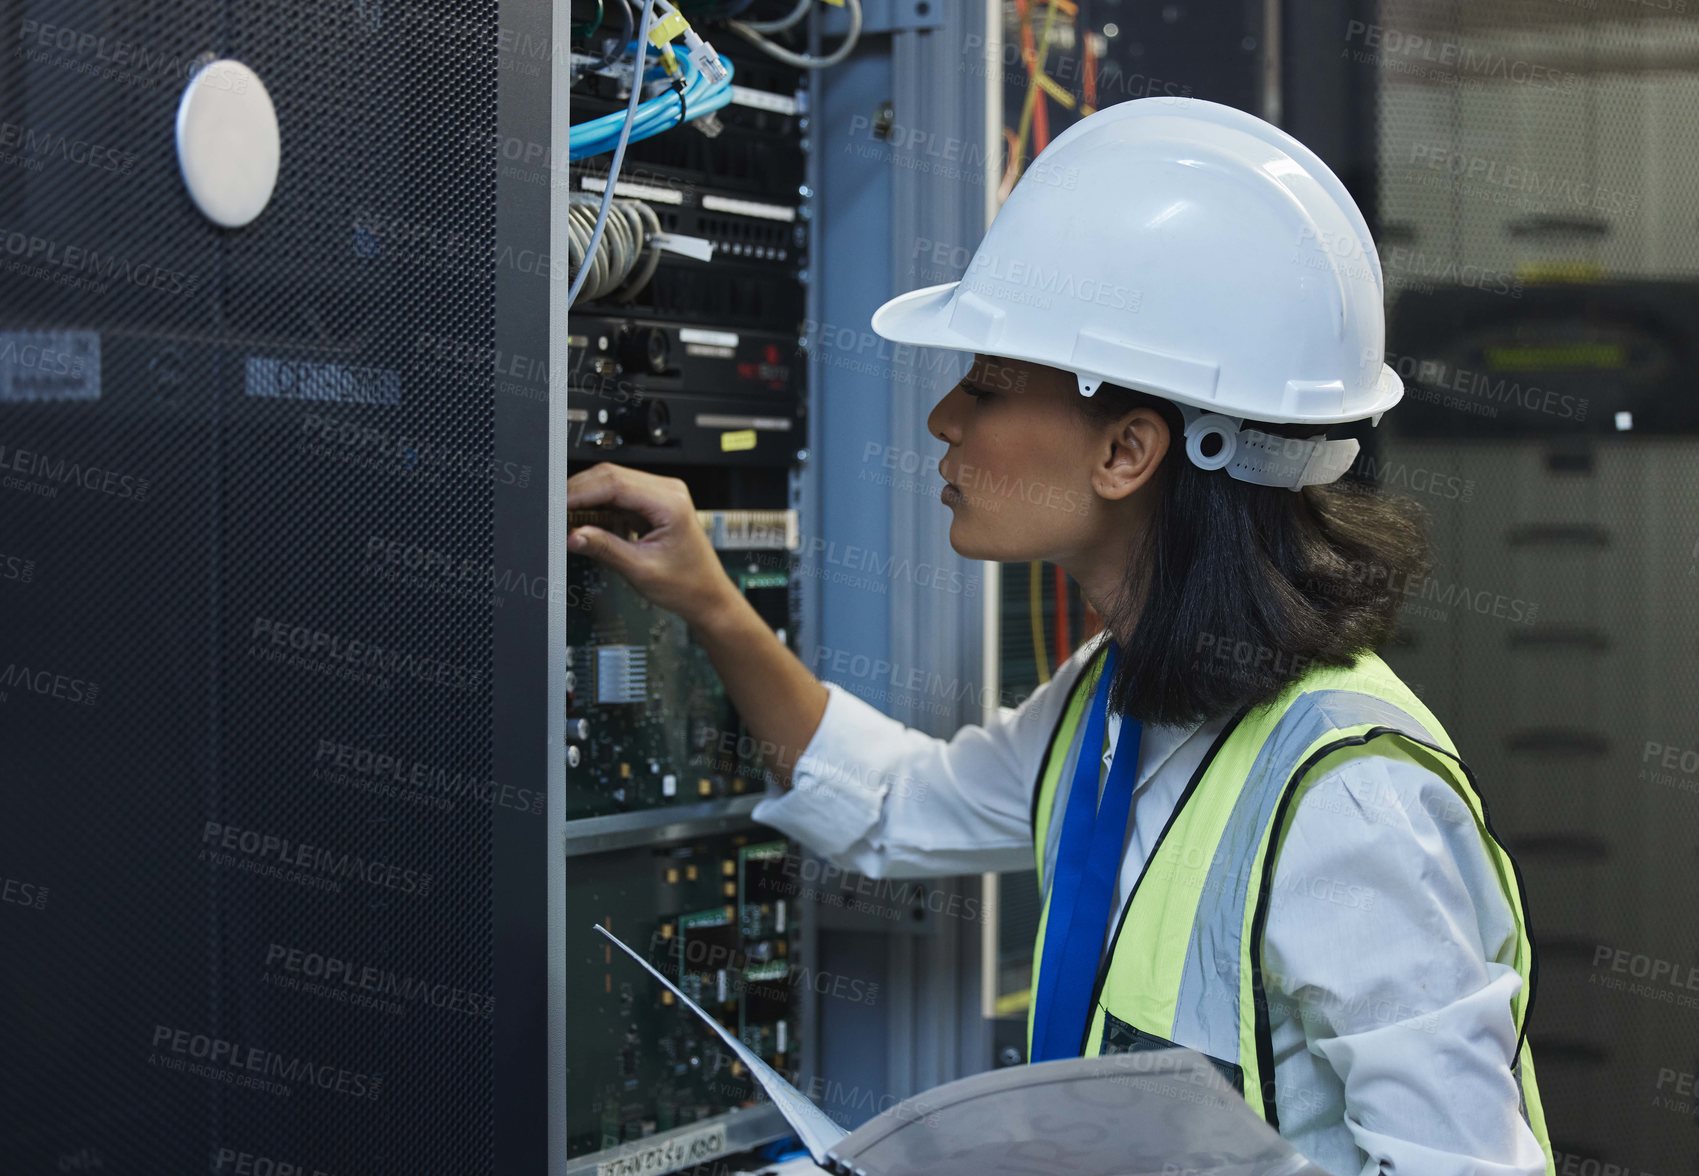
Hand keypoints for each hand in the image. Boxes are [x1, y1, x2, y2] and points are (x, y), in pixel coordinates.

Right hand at [566, 462, 738, 628]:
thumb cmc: (687, 584)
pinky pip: (618, 496)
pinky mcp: (652, 505)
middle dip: (580, 493)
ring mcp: (660, 495)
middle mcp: (667, 491)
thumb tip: (573, 534)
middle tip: (556, 514)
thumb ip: (604, 548)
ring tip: (568, 520)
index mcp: (670, 502)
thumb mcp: (640, 569)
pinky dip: (599, 508)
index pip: (614, 483)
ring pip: (611, 483)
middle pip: (610, 476)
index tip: (557, 505)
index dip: (580, 492)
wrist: (707, 596)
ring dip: (588, 499)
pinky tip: (588, 523)